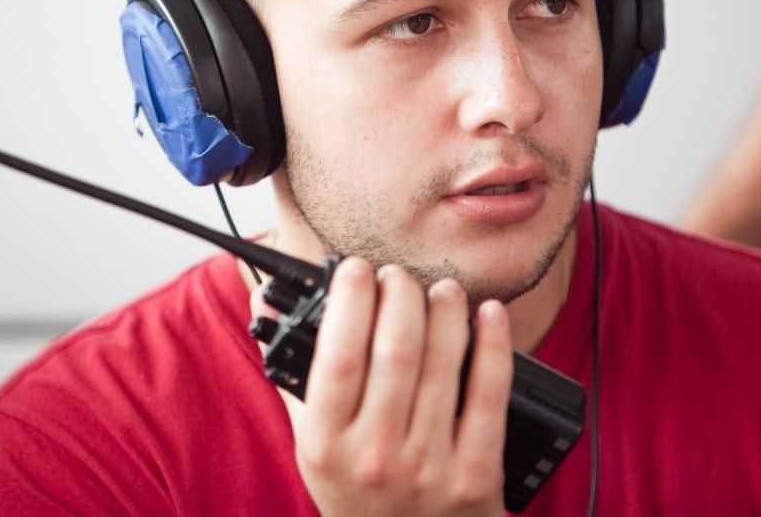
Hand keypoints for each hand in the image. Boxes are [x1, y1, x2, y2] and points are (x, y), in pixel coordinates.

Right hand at [253, 256, 511, 516]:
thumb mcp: (310, 444)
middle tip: (400, 276)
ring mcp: (429, 468)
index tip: (356, 269)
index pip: (338, 354)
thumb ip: (293, 375)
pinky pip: (491, 394)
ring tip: (442, 289)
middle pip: (395, 348)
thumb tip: (267, 304)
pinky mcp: (477, 476)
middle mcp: (374, 456)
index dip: (350, 300)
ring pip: (443, 363)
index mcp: (326, 444)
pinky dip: (493, 345)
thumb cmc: (354, 492)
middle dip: (401, 293)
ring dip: (446, 310)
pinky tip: (489, 315)